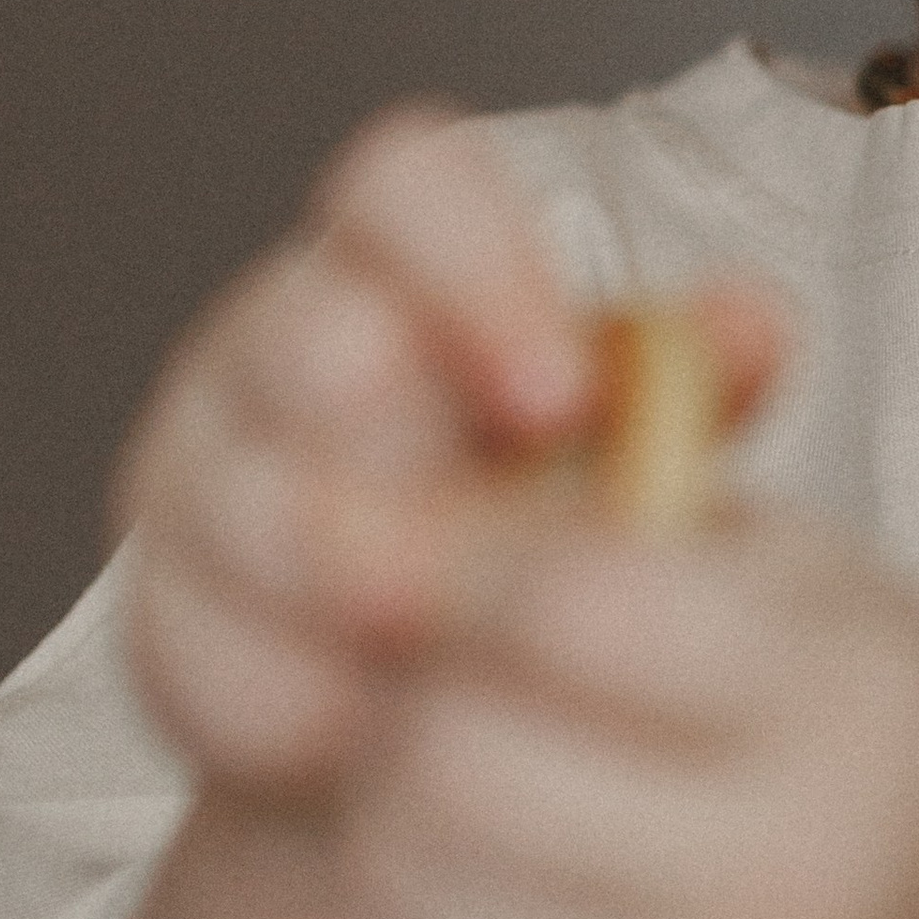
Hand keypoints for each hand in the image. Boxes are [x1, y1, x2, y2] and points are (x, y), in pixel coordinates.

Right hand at [115, 106, 774, 802]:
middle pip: (295, 333)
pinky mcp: (170, 612)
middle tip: (472, 517)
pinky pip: (192, 643)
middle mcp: (287, 345)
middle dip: (378, 424)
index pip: (406, 185)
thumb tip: (748, 320)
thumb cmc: (549, 529)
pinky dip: (283, 694)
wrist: (460, 696)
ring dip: (330, 573)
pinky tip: (364, 732)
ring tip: (426, 634)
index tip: (560, 393)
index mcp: (407, 267)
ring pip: (228, 498)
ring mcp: (210, 475)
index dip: (471, 267)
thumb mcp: (631, 450)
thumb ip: (681, 379)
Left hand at [325, 505, 918, 918]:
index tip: (473, 559)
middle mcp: (782, 880)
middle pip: (466, 767)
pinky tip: (451, 857)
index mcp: (837, 705)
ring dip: (383, 793)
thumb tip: (343, 527)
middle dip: (416, 689)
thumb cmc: (833, 691)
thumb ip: (579, 530)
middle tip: (437, 666)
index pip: (578, 615)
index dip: (479, 563)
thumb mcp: (767, 563)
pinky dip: (390, 909)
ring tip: (441, 753)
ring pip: (412, 884)